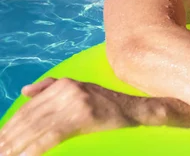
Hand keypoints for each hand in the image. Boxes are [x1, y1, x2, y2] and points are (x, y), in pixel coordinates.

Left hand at [0, 78, 148, 155]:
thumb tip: (24, 91)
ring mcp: (75, 102)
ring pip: (36, 127)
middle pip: (29, 117)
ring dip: (17, 145)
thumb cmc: (108, 104)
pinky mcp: (84, 116)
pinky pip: (52, 135)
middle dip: (9, 137)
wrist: (135, 109)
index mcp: (63, 83)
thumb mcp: (80, 88)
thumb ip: (52, 87)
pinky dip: (35, 148)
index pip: (28, 107)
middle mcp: (67, 90)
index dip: (9, 125)